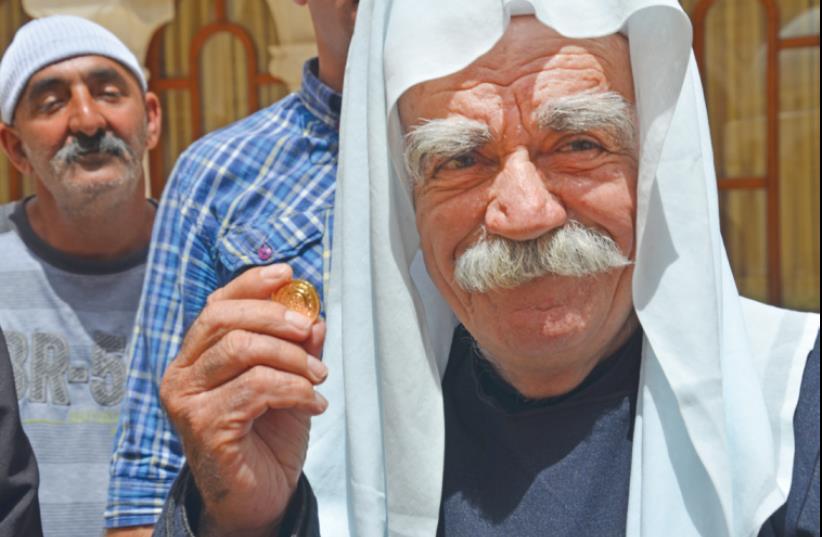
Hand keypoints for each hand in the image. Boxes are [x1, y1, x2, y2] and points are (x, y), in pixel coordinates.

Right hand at [160, 264, 327, 536]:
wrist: (259, 498)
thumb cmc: (268, 438)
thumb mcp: (290, 382)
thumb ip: (298, 348)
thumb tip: (314, 315)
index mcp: (196, 357)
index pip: (216, 305)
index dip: (251, 283)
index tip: (287, 273)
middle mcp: (181, 374)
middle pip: (224, 318)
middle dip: (276, 317)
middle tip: (311, 333)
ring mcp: (187, 400)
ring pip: (242, 349)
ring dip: (293, 359)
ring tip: (319, 379)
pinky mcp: (203, 426)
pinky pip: (257, 388)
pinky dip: (295, 390)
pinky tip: (315, 405)